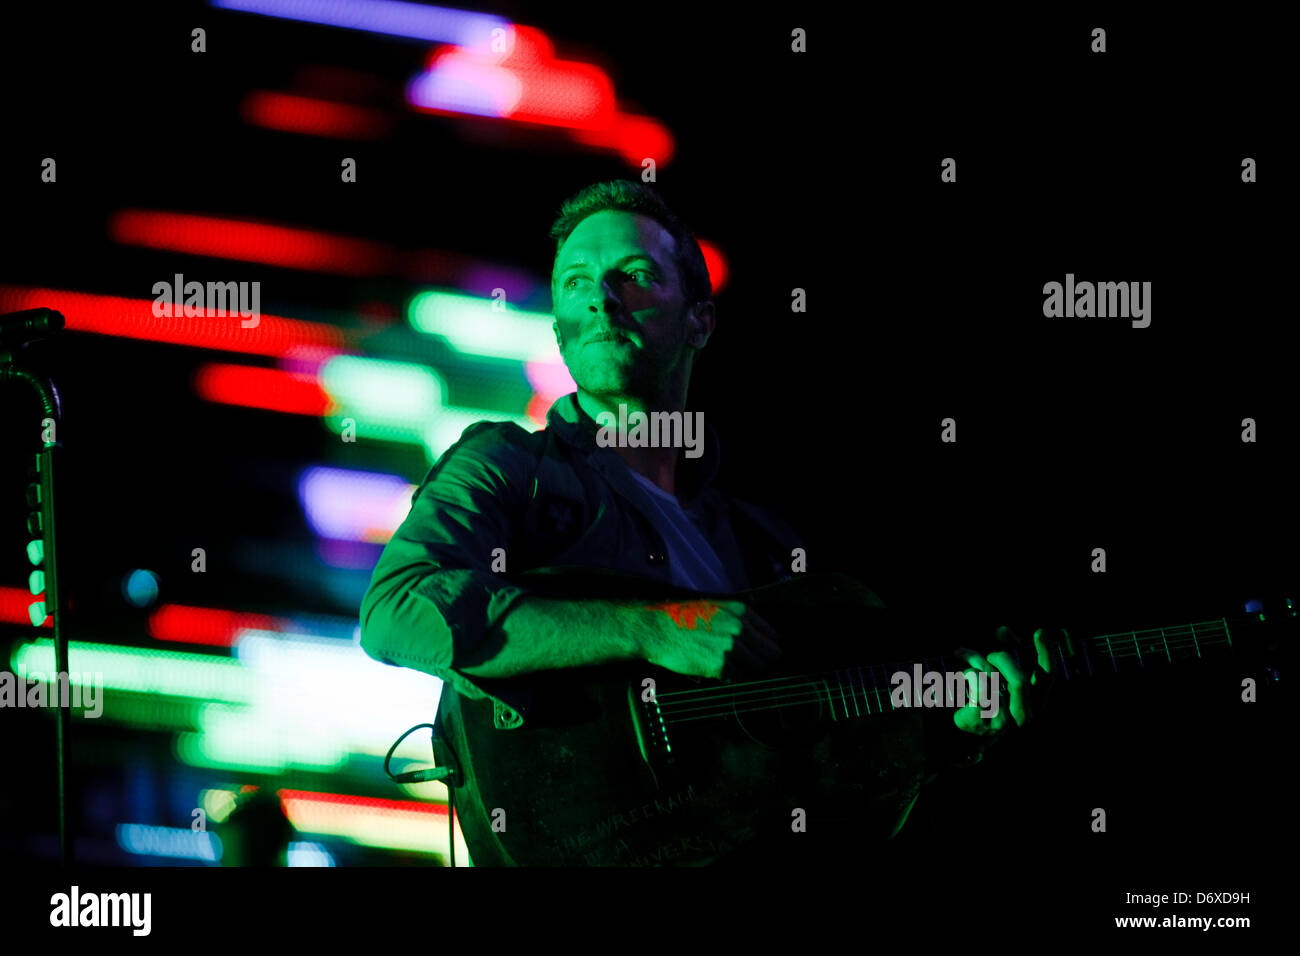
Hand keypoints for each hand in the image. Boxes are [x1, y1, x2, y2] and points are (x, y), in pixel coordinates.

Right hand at [636, 599, 781, 679]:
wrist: (655, 628)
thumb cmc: (680, 617)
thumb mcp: (713, 606)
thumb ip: (737, 617)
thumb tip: (756, 635)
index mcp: (740, 611)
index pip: (772, 635)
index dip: (766, 645)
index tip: (759, 652)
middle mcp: (740, 628)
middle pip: (770, 653)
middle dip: (761, 659)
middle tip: (748, 663)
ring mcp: (731, 647)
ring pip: (756, 668)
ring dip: (746, 669)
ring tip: (729, 666)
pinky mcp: (720, 665)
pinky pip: (737, 678)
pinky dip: (730, 677)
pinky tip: (716, 670)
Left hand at [951, 626, 1055, 739]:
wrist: (960, 733)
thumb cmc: (982, 701)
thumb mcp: (999, 676)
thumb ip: (1006, 655)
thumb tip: (1003, 630)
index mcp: (1034, 704)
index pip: (1046, 677)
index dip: (1046, 653)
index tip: (1040, 631)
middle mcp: (1023, 715)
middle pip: (1019, 680)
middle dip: (1002, 659)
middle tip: (989, 654)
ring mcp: (1003, 719)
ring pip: (992, 677)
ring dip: (975, 659)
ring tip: (962, 653)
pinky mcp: (983, 718)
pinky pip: (976, 683)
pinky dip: (968, 672)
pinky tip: (962, 674)